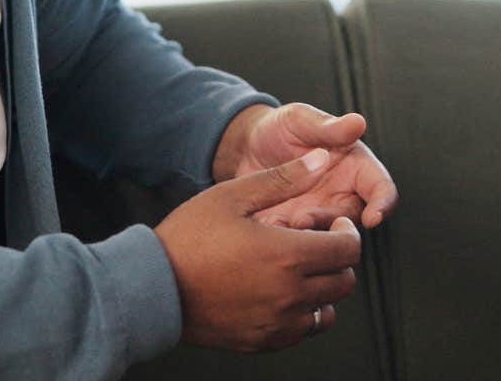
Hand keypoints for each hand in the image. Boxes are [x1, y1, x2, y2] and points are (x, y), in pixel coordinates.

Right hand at [156, 149, 362, 351]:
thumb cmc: (189, 237)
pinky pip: (302, 331)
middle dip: (337, 259)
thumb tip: (321, 159)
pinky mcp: (263, 341)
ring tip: (295, 270)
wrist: (152, 288)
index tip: (329, 224)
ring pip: (328, 312)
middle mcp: (289, 295)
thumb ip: (283, 178)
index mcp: (287, 255)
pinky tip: (279, 292)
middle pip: (345, 282)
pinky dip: (302, 313)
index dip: (346, 232)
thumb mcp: (233, 196)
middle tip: (312, 244)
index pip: (348, 250)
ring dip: (322, 289)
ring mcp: (277, 323)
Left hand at [221, 103, 398, 229]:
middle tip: (302, 218)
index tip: (373, 217)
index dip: (382, 203)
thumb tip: (357, 122)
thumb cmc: (280, 128)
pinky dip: (283, 240)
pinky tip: (266, 226)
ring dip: (307, 235)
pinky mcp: (294, 228)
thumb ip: (328, 126)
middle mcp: (341, 194)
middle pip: (352, 218)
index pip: (380, 187)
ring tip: (282, 221)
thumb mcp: (300, 120)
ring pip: (326, 236)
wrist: (246, 148)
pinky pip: (296, 244)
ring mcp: (319, 214)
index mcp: (354, 166)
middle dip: (331, 224)